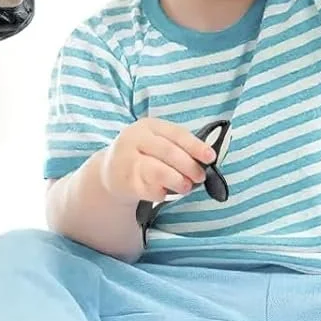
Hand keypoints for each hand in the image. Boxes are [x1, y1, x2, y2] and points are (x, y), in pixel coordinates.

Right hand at [97, 118, 215, 204]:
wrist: (110, 171)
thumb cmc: (142, 155)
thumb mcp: (156, 142)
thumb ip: (177, 147)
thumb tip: (205, 160)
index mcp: (148, 126)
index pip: (176, 134)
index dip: (195, 146)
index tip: (210, 157)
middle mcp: (135, 140)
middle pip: (168, 152)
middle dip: (189, 166)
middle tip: (200, 177)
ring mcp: (127, 161)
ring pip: (158, 171)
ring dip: (177, 180)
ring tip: (186, 187)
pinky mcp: (124, 182)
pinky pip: (147, 189)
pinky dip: (161, 193)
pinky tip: (165, 194)